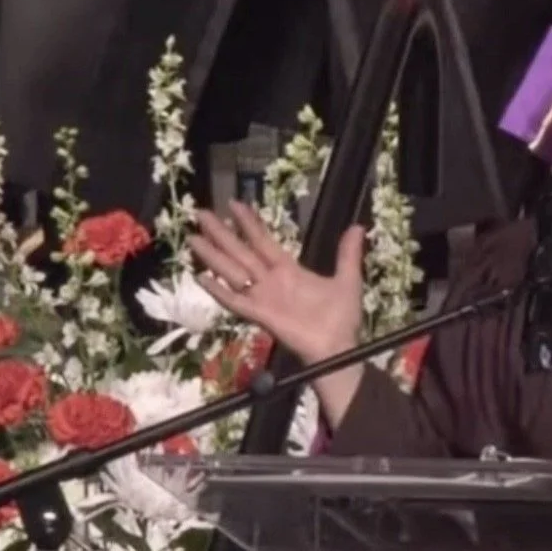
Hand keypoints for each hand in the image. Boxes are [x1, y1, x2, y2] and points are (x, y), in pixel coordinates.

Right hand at [189, 201, 364, 365]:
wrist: (339, 346)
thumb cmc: (341, 316)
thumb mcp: (347, 279)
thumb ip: (347, 254)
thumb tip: (358, 227)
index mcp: (288, 269)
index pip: (262, 241)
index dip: (248, 224)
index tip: (234, 205)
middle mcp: (270, 281)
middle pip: (240, 252)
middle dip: (221, 233)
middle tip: (201, 213)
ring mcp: (263, 297)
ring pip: (232, 272)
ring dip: (213, 256)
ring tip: (193, 239)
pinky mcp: (261, 315)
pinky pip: (236, 301)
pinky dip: (219, 291)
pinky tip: (202, 278)